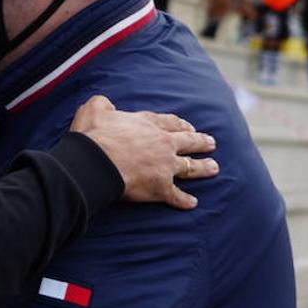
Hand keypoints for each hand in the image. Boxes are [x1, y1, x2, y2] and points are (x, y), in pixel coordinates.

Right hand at [70, 95, 217, 209]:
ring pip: (190, 167)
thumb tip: (106, 105)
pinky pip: (176, 196)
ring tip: (214, 168)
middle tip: (211, 143)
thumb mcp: (95, 109)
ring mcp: (165, 167)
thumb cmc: (94, 136)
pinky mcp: (161, 188)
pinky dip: (185, 201)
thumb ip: (103, 104)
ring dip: (203, 168)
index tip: (189, 127)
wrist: (96, 162)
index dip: (180, 125)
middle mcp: (162, 144)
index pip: (170, 123)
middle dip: (201, 142)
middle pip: (188, 142)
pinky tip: (192, 203)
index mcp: (148, 124)